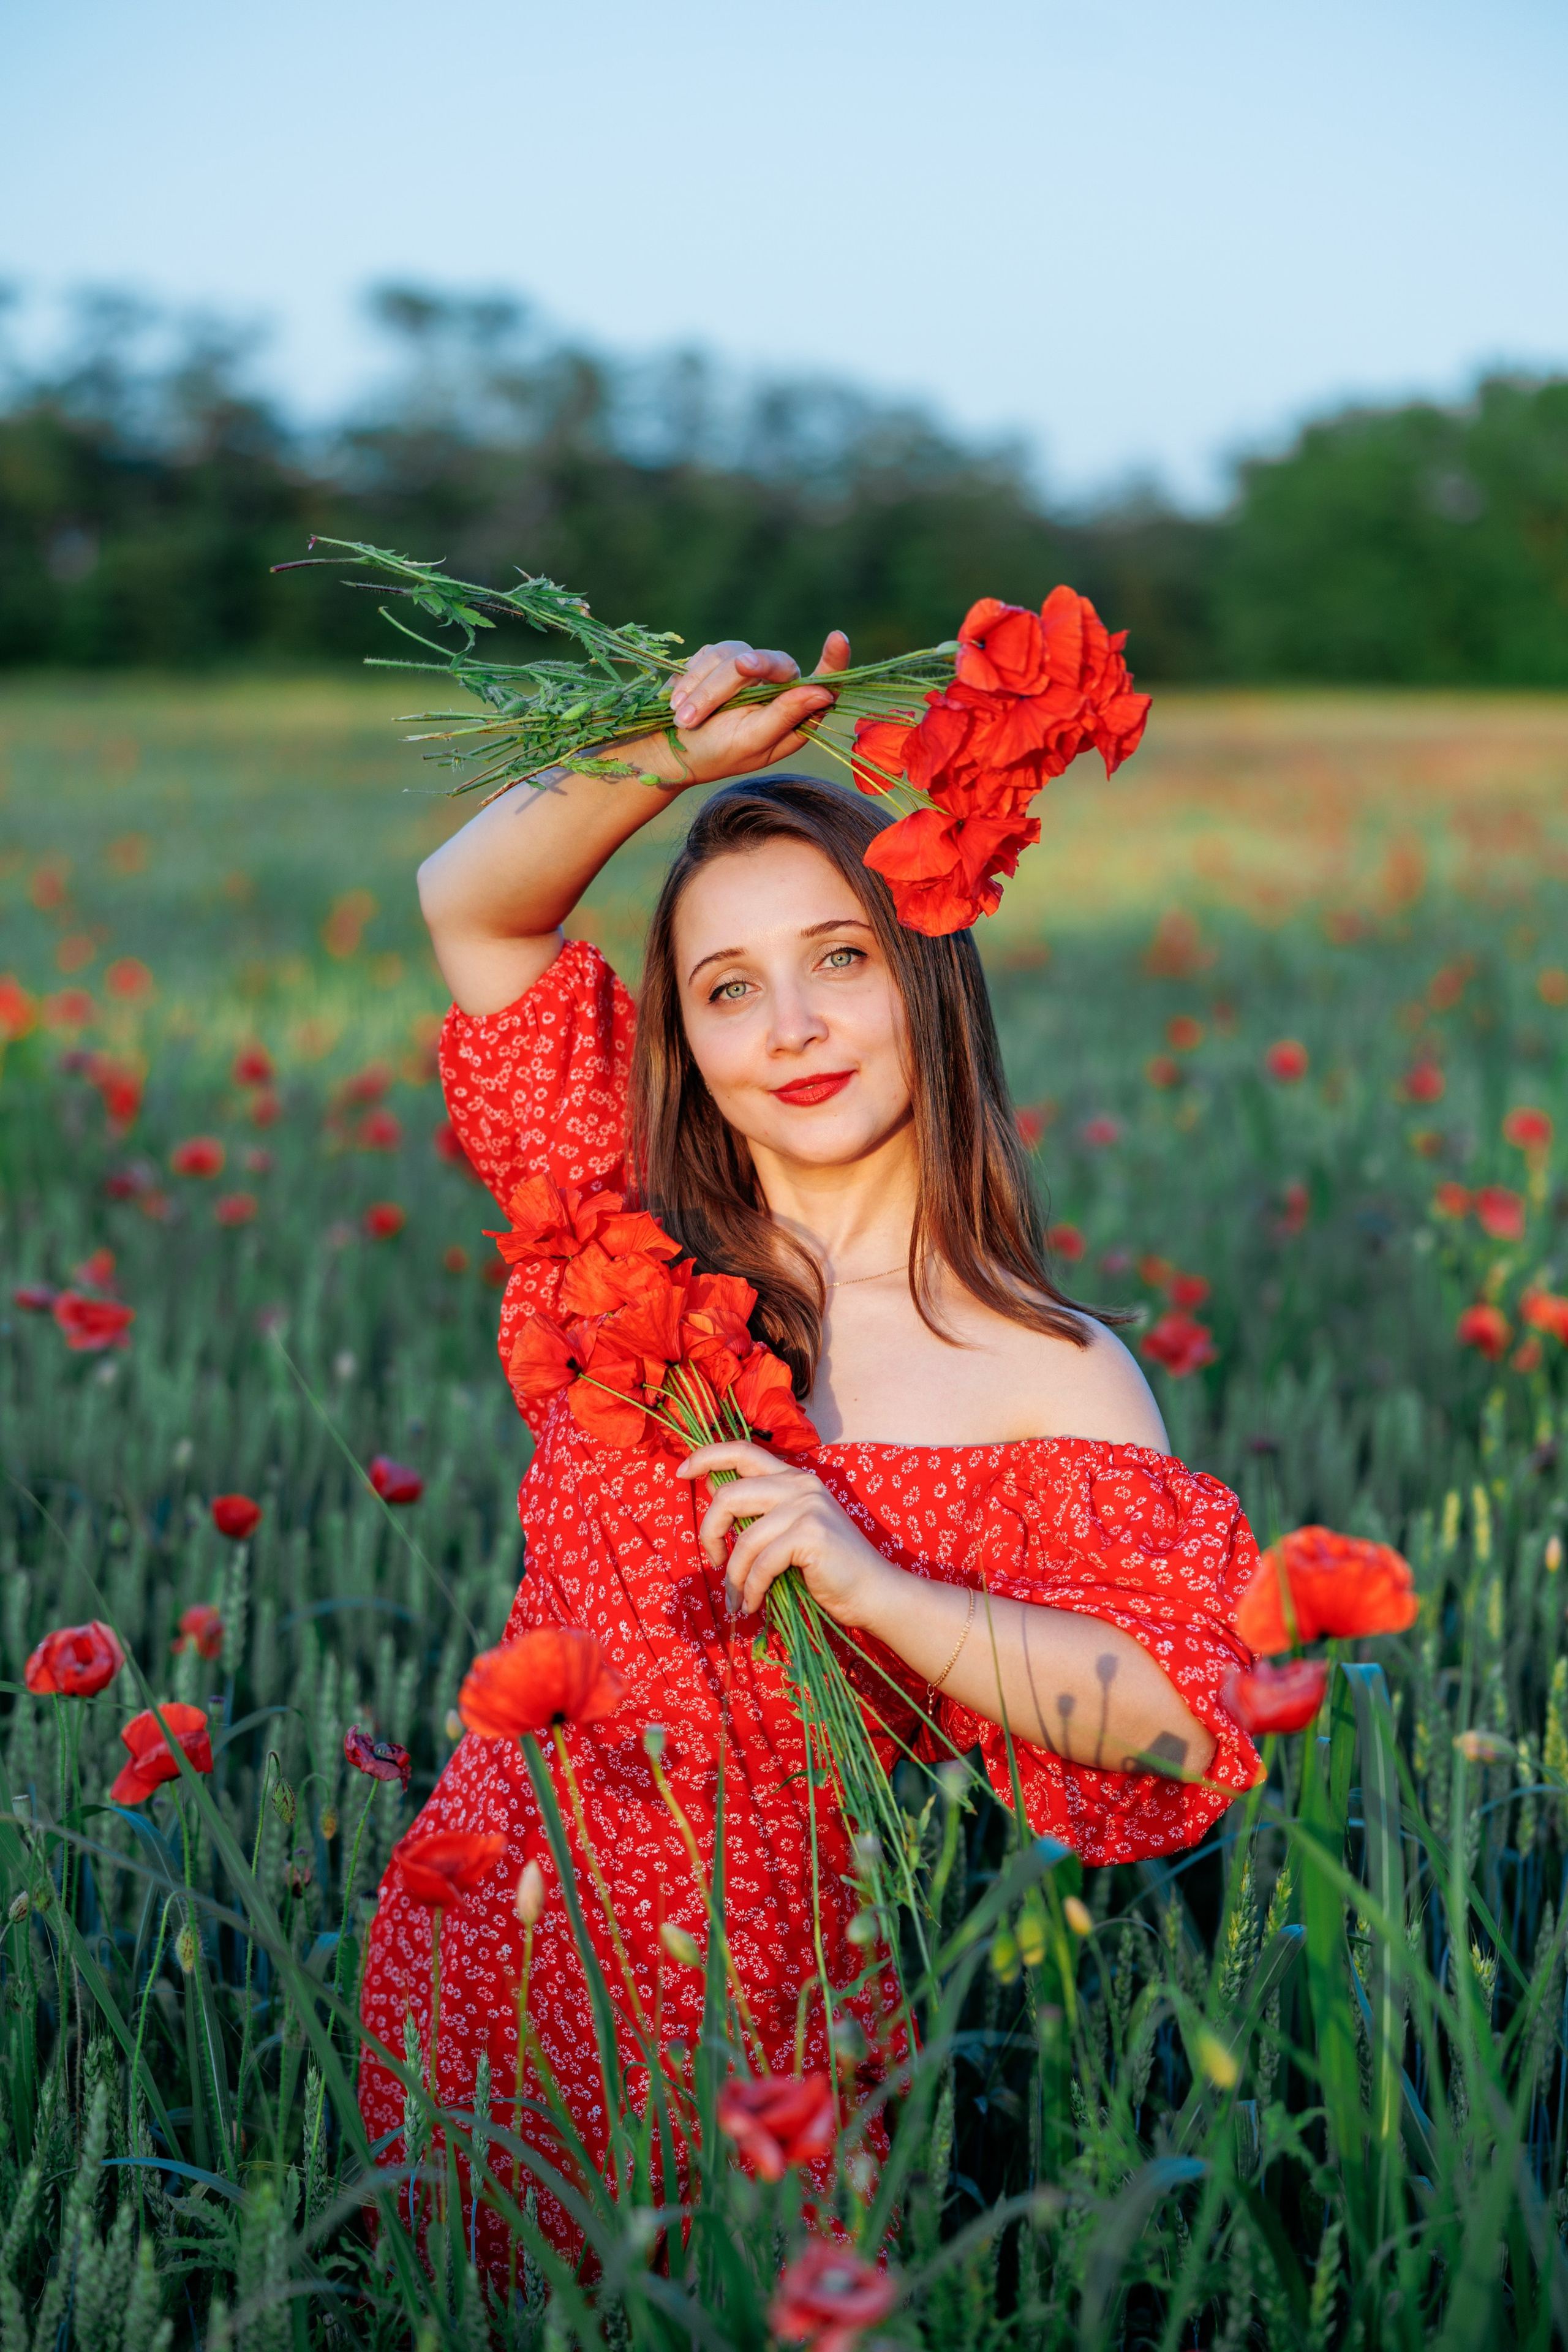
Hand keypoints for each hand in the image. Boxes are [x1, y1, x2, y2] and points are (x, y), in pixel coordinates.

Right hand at [624, 632, 850, 787]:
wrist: (668, 747)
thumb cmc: (714, 754)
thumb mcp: (751, 740)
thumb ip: (785, 716)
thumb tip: (823, 692)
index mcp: (794, 715)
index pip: (824, 683)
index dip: (834, 661)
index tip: (837, 637)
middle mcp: (776, 688)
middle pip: (773, 662)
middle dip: (740, 674)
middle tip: (726, 678)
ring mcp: (749, 672)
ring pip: (735, 654)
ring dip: (703, 687)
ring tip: (683, 716)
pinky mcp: (721, 660)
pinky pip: (711, 653)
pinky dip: (691, 678)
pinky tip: (678, 701)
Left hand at [677, 1440, 897, 1626]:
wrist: (873, 1591)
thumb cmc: (827, 1566)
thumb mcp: (790, 1529)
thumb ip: (759, 1511)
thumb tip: (712, 1494)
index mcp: (793, 1478)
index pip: (742, 1450)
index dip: (706, 1456)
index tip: (681, 1472)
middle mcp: (800, 1484)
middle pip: (729, 1495)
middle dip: (710, 1532)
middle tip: (713, 1561)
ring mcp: (807, 1507)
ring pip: (744, 1538)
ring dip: (733, 1575)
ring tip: (737, 1597)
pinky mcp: (811, 1535)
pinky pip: (761, 1564)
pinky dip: (751, 1589)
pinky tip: (753, 1603)